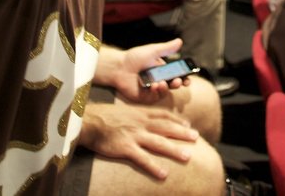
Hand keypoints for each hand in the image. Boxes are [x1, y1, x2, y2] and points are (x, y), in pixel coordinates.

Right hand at [78, 102, 197, 180]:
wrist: (87, 121)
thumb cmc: (102, 116)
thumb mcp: (122, 110)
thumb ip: (134, 115)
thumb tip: (142, 119)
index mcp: (139, 113)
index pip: (162, 114)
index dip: (176, 119)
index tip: (187, 124)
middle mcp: (140, 123)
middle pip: (166, 127)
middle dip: (182, 132)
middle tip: (196, 137)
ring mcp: (134, 135)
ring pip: (159, 142)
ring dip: (174, 150)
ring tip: (188, 157)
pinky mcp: (125, 147)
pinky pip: (142, 158)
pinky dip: (154, 166)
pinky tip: (164, 174)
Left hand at [99, 38, 187, 102]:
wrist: (118, 67)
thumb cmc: (134, 58)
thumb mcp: (152, 51)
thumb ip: (167, 48)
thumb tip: (180, 41)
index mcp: (162, 70)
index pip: (177, 75)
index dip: (184, 78)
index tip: (188, 79)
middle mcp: (159, 80)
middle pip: (172, 85)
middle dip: (178, 84)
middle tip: (178, 81)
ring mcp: (152, 90)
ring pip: (164, 92)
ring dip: (166, 88)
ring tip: (161, 82)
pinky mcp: (144, 97)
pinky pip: (154, 98)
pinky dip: (157, 92)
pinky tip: (154, 86)